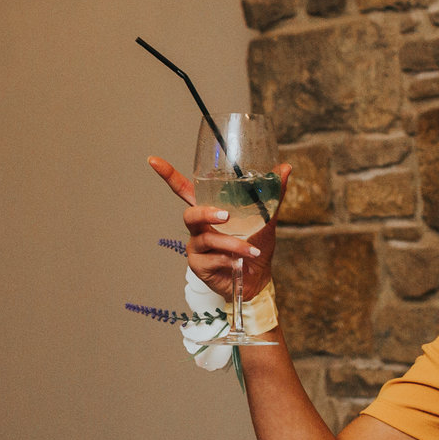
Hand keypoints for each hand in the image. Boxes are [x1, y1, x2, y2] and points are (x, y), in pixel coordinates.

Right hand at [149, 157, 287, 304]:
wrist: (258, 279)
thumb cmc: (257, 246)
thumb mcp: (267, 219)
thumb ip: (273, 194)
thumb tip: (286, 168)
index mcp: (210, 210)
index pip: (184, 189)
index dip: (168, 175)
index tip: (153, 160)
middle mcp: (199, 227)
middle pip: (190, 214)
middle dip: (206, 213)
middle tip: (226, 216)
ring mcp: (196, 246)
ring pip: (205, 238)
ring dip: (231, 244)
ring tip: (250, 250)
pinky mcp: (198, 265)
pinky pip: (211, 259)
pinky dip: (229, 260)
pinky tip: (240, 263)